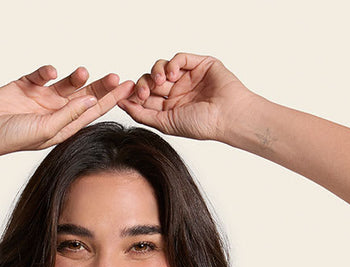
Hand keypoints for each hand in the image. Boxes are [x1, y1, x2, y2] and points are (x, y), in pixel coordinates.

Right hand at [0, 64, 136, 158]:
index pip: (92, 111)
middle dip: (102, 86)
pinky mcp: (26, 86)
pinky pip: (42, 75)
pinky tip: (49, 71)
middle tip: (117, 77)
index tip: (128, 89)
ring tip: (82, 71)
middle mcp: (55, 113)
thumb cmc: (12, 138)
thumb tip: (91, 99)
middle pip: (85, 96)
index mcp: (63, 127)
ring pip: (66, 84)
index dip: (111, 100)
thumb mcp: (46, 129)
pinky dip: (46, 70)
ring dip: (76, 77)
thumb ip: (69, 114)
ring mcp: (41, 99)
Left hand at [117, 53, 255, 141]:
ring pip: (162, 67)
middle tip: (143, 91)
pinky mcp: (199, 64)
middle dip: (144, 84)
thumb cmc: (202, 125)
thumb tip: (121, 105)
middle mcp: (178, 92)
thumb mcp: (166, 123)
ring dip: (156, 72)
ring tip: (161, 82)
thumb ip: (143, 114)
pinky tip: (173, 75)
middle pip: (151, 80)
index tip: (125, 97)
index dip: (135, 95)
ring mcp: (188, 77)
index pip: (146, 97)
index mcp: (170, 108)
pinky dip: (172, 63)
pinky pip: (179, 58)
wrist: (227, 116)